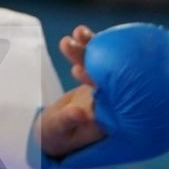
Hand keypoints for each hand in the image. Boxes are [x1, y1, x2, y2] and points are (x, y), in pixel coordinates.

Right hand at [38, 25, 105, 159]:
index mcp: (110, 120)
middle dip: (93, 59)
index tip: (78, 70)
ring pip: (104, 64)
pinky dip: (88, 45)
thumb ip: (67, 121)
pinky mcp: (100, 78)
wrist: (54, 128)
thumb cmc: (55, 135)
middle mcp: (114, 103)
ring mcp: (108, 89)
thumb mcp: (56, 131)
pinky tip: (79, 32)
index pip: (110, 97)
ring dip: (91, 47)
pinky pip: (97, 59)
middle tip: (70, 45)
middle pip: (110, 77)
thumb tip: (80, 113)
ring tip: (77, 32)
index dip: (97, 82)